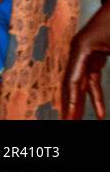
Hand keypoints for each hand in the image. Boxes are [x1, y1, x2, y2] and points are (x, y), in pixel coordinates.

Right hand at [62, 0, 109, 119]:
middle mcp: (78, 52)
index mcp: (80, 48)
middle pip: (71, 83)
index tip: (69, 117)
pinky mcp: (92, 57)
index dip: (71, 101)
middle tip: (68, 122)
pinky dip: (94, 95)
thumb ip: (103, 68)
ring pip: (80, 83)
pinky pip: (90, 80)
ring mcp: (84, 54)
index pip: (73, 80)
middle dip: (71, 104)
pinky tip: (98, 110)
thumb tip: (98, 87)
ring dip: (81, 102)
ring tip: (78, 120)